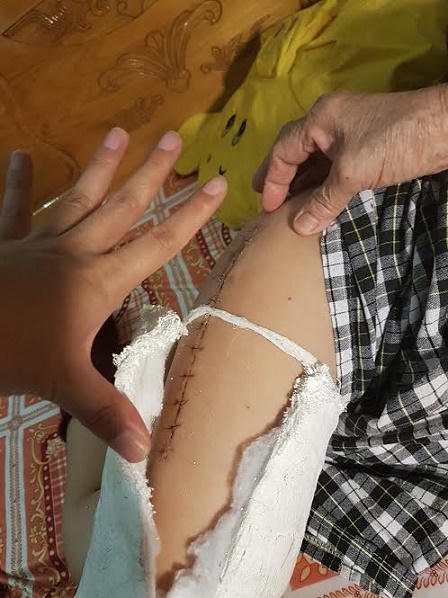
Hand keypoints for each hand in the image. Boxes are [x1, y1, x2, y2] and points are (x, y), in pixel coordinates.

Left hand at [0, 128, 226, 461]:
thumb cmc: (10, 354)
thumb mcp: (63, 384)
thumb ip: (107, 412)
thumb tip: (144, 453)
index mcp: (97, 281)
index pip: (157, 244)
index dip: (191, 216)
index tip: (216, 184)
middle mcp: (74, 252)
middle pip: (122, 208)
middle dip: (151, 175)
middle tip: (173, 137)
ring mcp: (37, 242)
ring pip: (76, 197)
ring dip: (99, 166)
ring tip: (117, 132)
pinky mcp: (4, 242)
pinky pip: (13, 208)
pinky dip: (17, 183)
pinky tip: (18, 155)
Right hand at [253, 87, 447, 233]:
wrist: (446, 128)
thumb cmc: (394, 141)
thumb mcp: (352, 173)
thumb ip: (324, 201)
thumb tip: (300, 227)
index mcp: (320, 119)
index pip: (283, 150)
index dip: (273, 179)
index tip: (267, 207)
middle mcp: (330, 122)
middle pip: (295, 151)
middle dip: (280, 177)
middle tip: (267, 200)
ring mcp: (349, 133)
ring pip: (316, 160)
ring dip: (302, 183)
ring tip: (290, 205)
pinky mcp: (366, 146)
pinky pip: (334, 165)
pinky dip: (323, 183)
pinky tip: (318, 200)